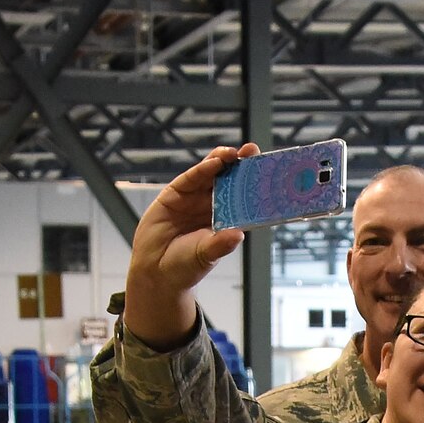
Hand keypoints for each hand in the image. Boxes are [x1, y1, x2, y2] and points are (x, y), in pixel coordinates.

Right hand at [123, 146, 251, 347]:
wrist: (155, 271)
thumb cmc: (185, 266)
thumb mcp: (206, 255)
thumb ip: (220, 244)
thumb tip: (238, 236)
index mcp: (226, 220)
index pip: (244, 198)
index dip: (254, 184)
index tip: (268, 172)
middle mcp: (212, 206)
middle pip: (230, 180)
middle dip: (241, 165)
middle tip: (253, 151)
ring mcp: (194, 198)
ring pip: (211, 174)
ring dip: (223, 161)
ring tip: (235, 153)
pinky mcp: (175, 194)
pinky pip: (191, 179)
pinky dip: (202, 169)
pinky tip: (214, 163)